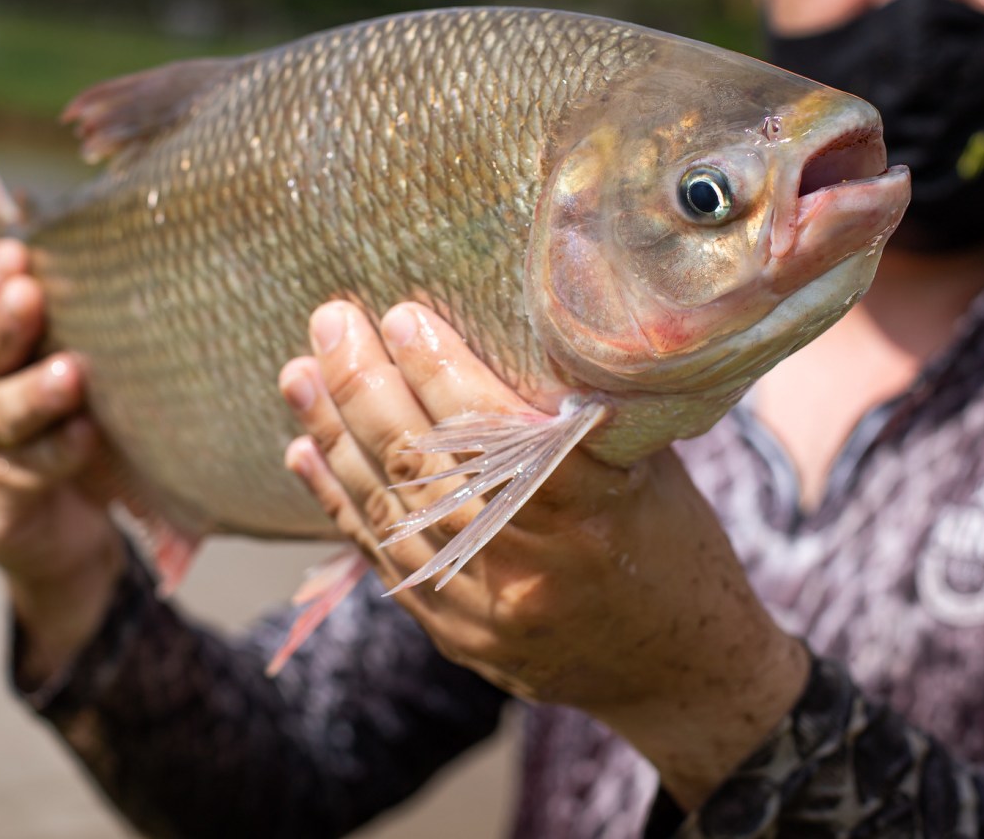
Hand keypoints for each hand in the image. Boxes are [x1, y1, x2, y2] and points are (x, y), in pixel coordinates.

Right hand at [0, 240, 124, 681]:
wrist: (63, 532)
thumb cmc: (72, 429)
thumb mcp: (75, 375)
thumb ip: (84, 335)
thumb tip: (148, 274)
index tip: (18, 253)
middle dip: (2, 325)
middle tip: (30, 297)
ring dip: (34, 393)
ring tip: (71, 374)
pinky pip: (22, 470)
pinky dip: (58, 452)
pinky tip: (87, 437)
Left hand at [279, 301, 808, 808]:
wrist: (684, 670)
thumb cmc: (677, 545)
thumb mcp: (649, 465)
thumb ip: (576, 413)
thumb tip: (499, 326)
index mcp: (590, 508)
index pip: (490, 430)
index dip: (434, 369)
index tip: (398, 313)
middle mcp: (531, 563)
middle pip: (422, 468)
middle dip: (363, 388)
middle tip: (331, 324)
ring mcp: (486, 608)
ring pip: (387, 512)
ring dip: (333, 438)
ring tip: (299, 375)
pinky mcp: (456, 634)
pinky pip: (383, 558)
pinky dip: (338, 500)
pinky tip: (305, 450)